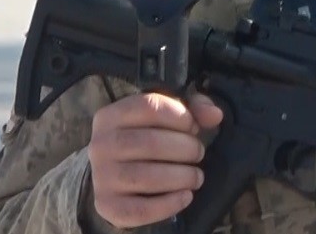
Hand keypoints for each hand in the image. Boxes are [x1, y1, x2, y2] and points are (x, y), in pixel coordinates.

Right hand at [88, 91, 222, 227]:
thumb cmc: (148, 136)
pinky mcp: (106, 205)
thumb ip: (194, 108)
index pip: (149, 106)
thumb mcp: (168, 115)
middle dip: (185, 148)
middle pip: (149, 143)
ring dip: (181, 176)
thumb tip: (215, 115)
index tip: (193, 127)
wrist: (117, 173)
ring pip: (144, 177)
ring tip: (196, 176)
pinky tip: (186, 196)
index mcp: (111, 116)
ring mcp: (101, 176)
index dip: (180, 116)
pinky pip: (138, 210)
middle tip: (199, 153)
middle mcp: (100, 145)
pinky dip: (167, 204)